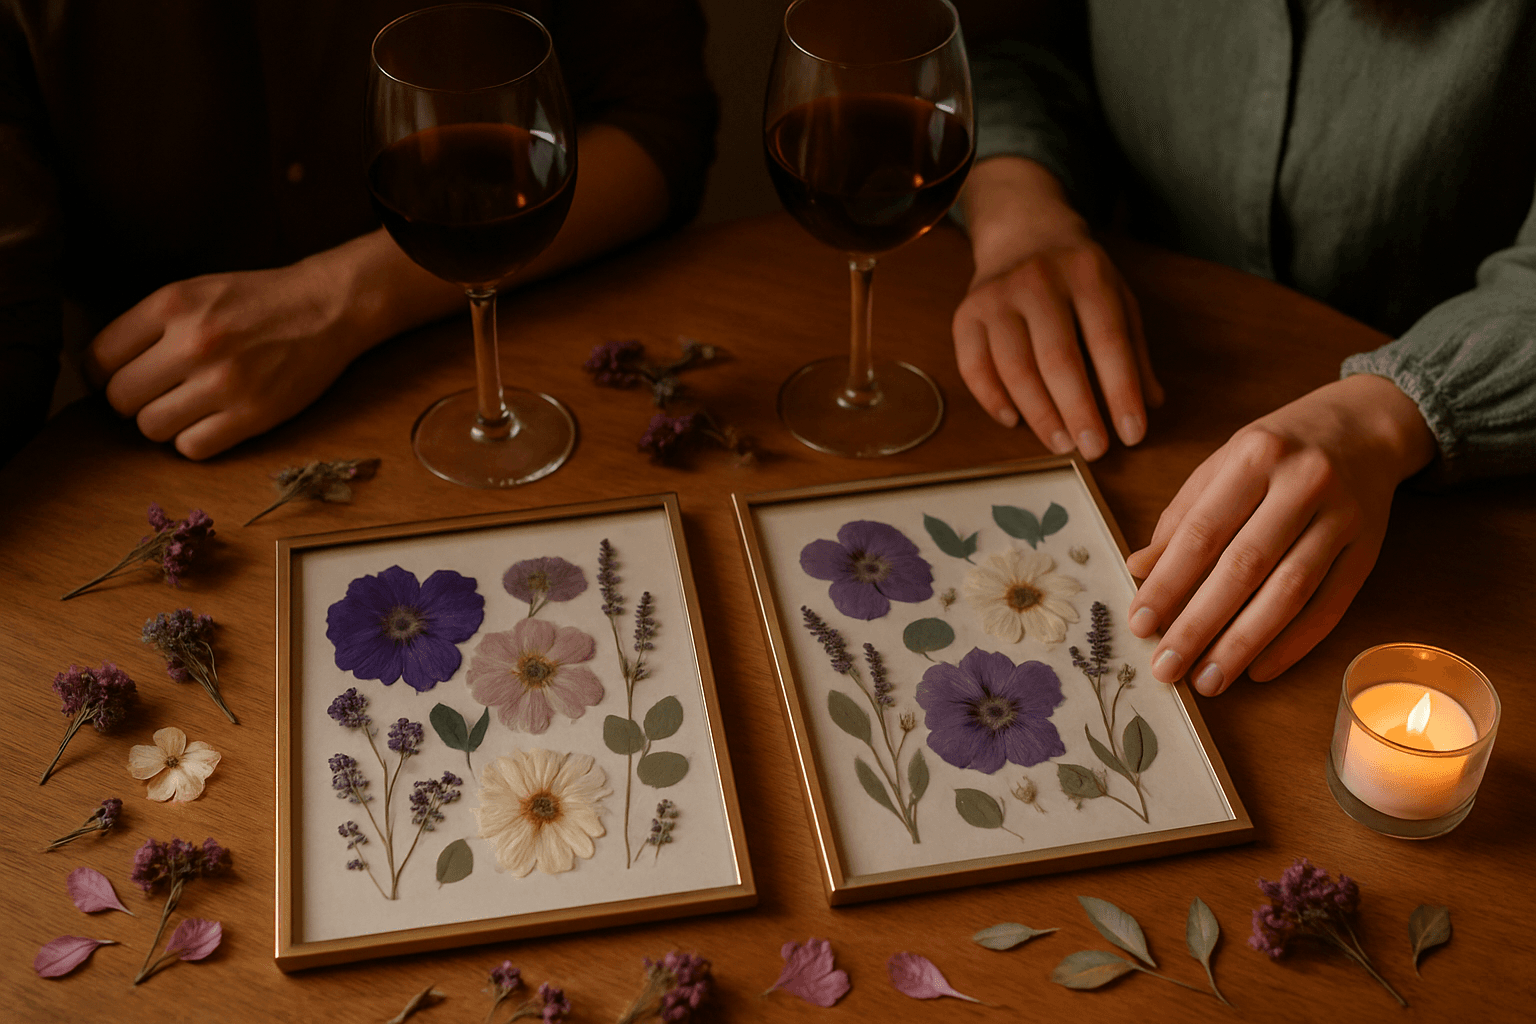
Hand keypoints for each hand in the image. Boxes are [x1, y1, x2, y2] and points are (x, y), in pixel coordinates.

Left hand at [83, 124, 667, 460]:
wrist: (332, 306)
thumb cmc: (262, 299)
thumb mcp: (197, 291)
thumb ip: (149, 323)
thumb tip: (104, 369)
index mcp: (171, 306)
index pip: (98, 359)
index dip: (107, 374)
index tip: (128, 376)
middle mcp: (192, 343)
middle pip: (121, 400)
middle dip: (137, 402)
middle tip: (162, 395)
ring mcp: (223, 382)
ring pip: (152, 429)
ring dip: (167, 425)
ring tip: (192, 409)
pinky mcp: (253, 415)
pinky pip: (193, 449)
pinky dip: (198, 442)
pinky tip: (216, 423)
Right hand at [954, 156, 1161, 458]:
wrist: (1022, 232)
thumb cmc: (1076, 276)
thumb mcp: (1117, 297)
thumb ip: (1133, 349)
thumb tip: (1150, 403)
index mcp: (1086, 274)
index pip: (1108, 342)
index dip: (1121, 392)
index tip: (1132, 434)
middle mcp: (1038, 281)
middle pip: (1058, 359)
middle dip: (1079, 412)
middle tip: (1095, 450)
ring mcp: (996, 298)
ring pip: (1015, 368)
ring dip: (1040, 414)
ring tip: (1061, 443)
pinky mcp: (966, 315)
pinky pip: (974, 367)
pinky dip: (994, 400)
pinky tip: (1015, 421)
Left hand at [1125, 375, 1436, 693]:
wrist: (1366, 426)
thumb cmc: (1279, 449)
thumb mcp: (1224, 464)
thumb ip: (1182, 517)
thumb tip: (1138, 570)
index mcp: (1255, 454)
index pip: (1202, 531)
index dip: (1168, 583)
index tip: (1140, 624)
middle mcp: (1303, 483)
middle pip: (1244, 567)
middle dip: (1199, 625)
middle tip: (1166, 669)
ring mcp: (1342, 517)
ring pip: (1288, 593)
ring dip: (1243, 643)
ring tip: (1208, 680)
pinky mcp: (1369, 549)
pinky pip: (1329, 605)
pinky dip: (1294, 643)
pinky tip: (1259, 669)